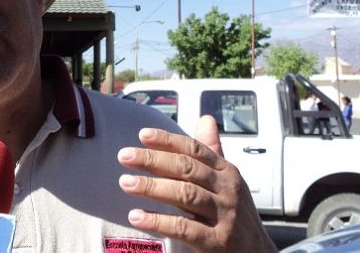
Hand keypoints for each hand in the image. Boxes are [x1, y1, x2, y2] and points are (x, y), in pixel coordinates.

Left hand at [117, 116, 276, 252]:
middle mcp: (227, 190)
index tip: (142, 135)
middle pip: (186, 169)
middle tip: (124, 156)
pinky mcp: (217, 242)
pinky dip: (158, 221)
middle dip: (153, 160)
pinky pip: (183, 228)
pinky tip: (136, 216)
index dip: (168, 140)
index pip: (195, 150)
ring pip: (185, 195)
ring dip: (152, 188)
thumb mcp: (228, 181)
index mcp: (227, 172)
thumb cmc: (235, 214)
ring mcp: (224, 216)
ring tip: (125, 183)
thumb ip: (212, 152)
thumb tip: (205, 119)